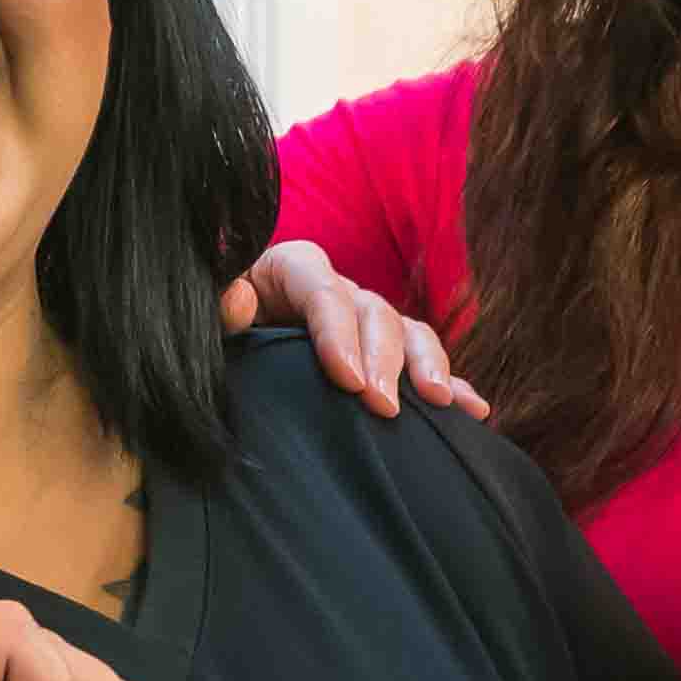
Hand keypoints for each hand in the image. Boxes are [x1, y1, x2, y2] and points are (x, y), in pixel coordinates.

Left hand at [224, 242, 486, 416]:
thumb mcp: (204, 312)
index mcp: (292, 270)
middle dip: (384, 359)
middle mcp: (337, 290)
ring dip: (427, 366)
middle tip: (384, 406)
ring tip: (440, 402)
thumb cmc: (216, 327)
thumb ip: (216, 304)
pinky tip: (475, 411)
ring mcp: (365, 322)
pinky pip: (423, 364)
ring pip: (407, 332)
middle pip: (373, 312)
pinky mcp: (381, 355)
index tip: (347, 381)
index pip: (322, 291)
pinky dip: (451, 384)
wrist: (229, 346)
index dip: (338, 334)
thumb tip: (236, 299)